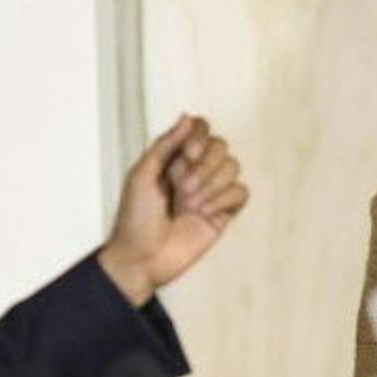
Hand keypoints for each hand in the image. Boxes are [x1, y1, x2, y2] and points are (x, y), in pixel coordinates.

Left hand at [97, 115, 248, 305]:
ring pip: (233, 167)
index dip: (199, 137)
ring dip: (210, 185)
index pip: (201, 129)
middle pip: (220, 146)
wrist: (142, 258)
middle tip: (181, 189)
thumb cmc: (135, 219)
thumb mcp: (142, 176)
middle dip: (203, 166)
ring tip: (189, 206)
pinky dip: (224, 200)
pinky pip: (241, 192)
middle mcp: (195, 171)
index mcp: (174, 158)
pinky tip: (205, 214)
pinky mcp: (224, 214)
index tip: (187, 155)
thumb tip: (188, 117)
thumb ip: (165, 145)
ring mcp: (211, 192)